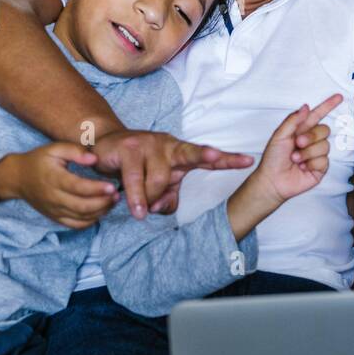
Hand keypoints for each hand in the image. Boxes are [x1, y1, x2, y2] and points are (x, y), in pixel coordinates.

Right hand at [0, 143, 118, 229]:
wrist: (18, 178)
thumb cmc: (40, 160)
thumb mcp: (54, 148)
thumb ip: (75, 151)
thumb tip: (94, 159)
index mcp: (53, 178)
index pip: (78, 187)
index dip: (97, 189)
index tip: (113, 186)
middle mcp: (53, 197)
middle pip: (82, 206)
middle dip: (103, 203)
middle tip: (117, 195)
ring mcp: (54, 210)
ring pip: (81, 217)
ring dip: (100, 212)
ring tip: (113, 201)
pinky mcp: (56, 218)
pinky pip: (76, 225)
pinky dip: (91, 220)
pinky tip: (102, 210)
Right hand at [90, 130, 254, 218]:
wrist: (104, 147)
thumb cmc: (138, 169)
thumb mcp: (158, 187)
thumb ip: (166, 199)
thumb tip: (157, 210)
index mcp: (181, 154)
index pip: (208, 158)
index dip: (228, 160)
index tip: (249, 161)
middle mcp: (169, 145)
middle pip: (191, 156)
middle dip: (204, 159)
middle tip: (212, 161)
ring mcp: (149, 144)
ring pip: (159, 179)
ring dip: (149, 200)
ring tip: (140, 209)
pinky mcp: (129, 148)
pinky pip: (136, 180)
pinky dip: (136, 198)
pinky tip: (136, 209)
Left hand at [226, 94, 341, 241]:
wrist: (272, 180)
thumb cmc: (273, 158)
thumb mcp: (279, 135)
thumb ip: (293, 120)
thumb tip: (306, 107)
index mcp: (301, 130)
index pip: (318, 115)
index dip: (328, 105)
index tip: (339, 96)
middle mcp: (311, 140)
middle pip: (324, 129)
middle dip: (311, 136)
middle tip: (297, 143)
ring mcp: (317, 154)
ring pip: (325, 146)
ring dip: (308, 152)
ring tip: (295, 159)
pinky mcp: (320, 167)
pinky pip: (324, 160)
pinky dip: (311, 163)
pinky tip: (302, 168)